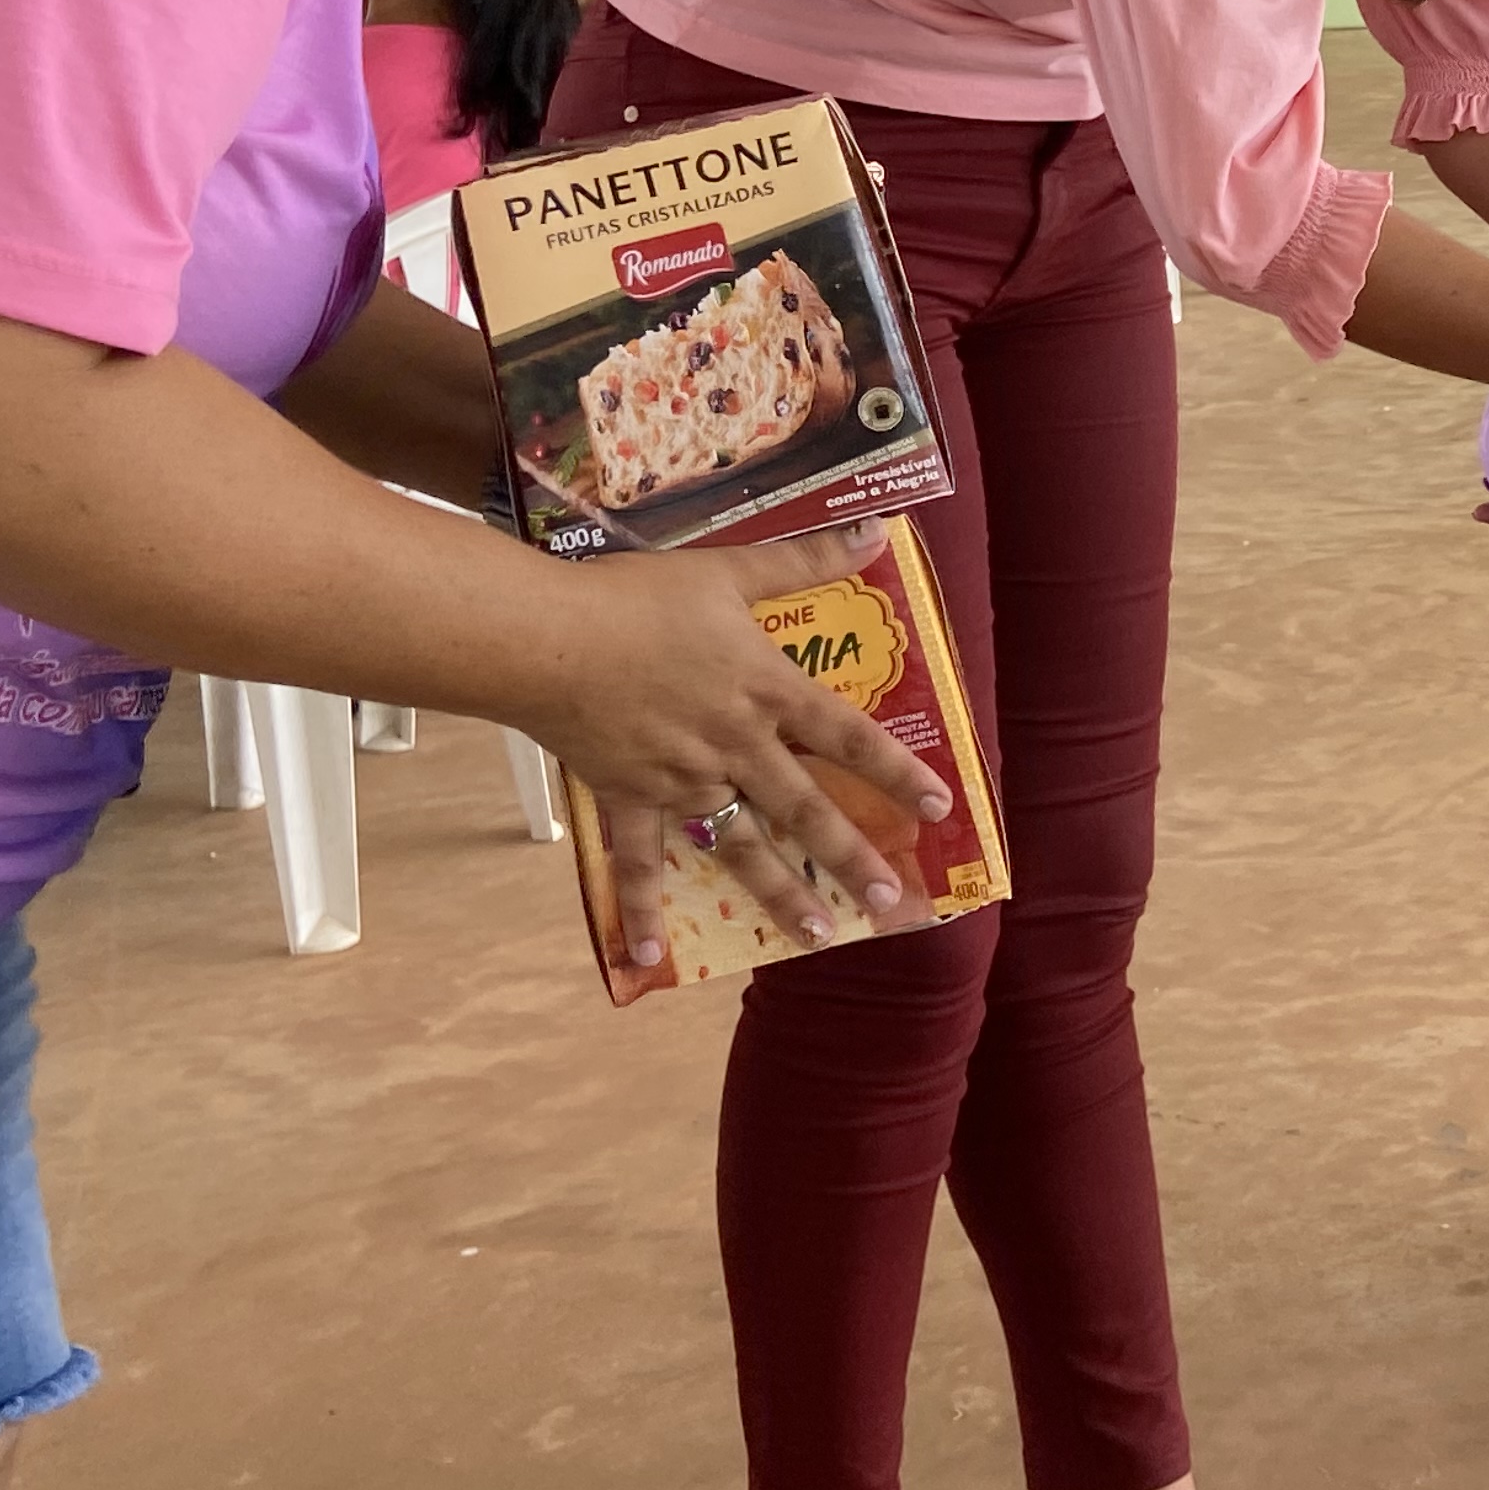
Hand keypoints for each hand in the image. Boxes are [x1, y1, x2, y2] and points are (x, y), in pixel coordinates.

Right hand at [523, 523, 956, 965]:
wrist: (550, 640)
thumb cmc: (639, 600)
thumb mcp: (728, 570)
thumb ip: (803, 560)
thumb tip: (878, 529)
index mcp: (766, 693)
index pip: (848, 738)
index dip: (896, 771)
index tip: (938, 807)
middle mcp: (736, 747)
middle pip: (806, 811)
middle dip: (852, 859)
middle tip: (893, 905)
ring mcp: (683, 780)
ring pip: (740, 846)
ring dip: (779, 895)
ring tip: (816, 936)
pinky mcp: (629, 798)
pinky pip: (640, 864)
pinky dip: (642, 912)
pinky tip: (650, 960)